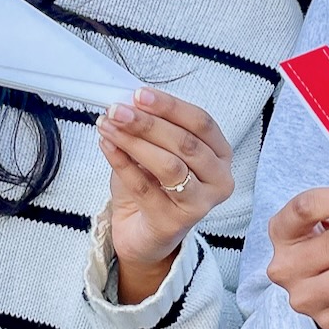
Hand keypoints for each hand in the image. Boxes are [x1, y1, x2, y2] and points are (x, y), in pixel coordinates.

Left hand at [96, 87, 233, 303]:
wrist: (143, 233)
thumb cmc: (153, 186)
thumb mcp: (156, 149)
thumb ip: (151, 127)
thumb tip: (129, 102)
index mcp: (220, 154)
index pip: (201, 122)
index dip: (170, 106)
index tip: (139, 94)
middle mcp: (219, 180)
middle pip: (186, 143)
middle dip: (148, 123)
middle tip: (118, 109)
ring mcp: (199, 204)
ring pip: (168, 166)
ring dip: (134, 141)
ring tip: (108, 125)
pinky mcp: (174, 222)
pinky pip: (144, 187)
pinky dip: (121, 162)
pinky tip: (107, 145)